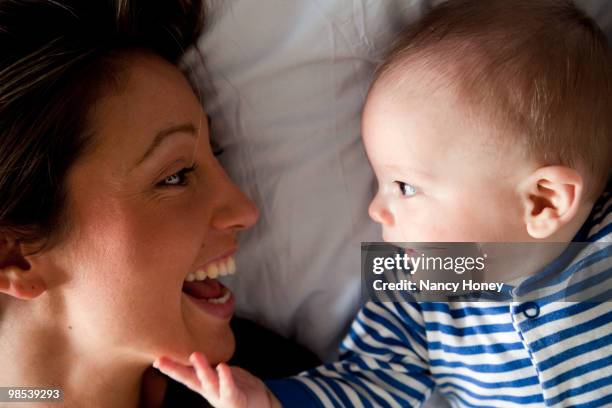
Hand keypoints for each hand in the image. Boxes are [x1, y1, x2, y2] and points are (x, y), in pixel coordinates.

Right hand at [153, 352, 279, 407]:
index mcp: (204, 384)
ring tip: (195, 354)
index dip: (171, 367)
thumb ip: (207, 366)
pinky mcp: (236, 400)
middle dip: (176, 371)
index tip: (156, 360)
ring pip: (210, 383)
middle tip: (160, 360)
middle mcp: (209, 391)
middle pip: (191, 380)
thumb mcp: (220, 375)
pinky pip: (230, 389)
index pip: (186, 373)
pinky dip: (226, 379)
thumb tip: (193, 349)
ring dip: (202, 370)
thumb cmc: (237, 386)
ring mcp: (222, 397)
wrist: (259, 404)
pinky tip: (222, 367)